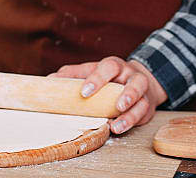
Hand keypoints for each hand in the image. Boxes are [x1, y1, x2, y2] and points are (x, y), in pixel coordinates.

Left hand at [50, 57, 165, 133]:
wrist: (136, 82)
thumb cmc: (108, 79)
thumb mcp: (90, 71)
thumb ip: (72, 75)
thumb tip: (49, 81)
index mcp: (115, 66)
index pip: (109, 67)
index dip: (98, 78)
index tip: (85, 92)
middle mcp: (131, 77)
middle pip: (135, 82)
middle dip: (128, 94)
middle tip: (117, 106)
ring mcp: (142, 93)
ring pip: (142, 101)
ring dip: (131, 114)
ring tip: (116, 126)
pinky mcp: (146, 108)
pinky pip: (143, 115)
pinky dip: (132, 123)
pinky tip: (119, 129)